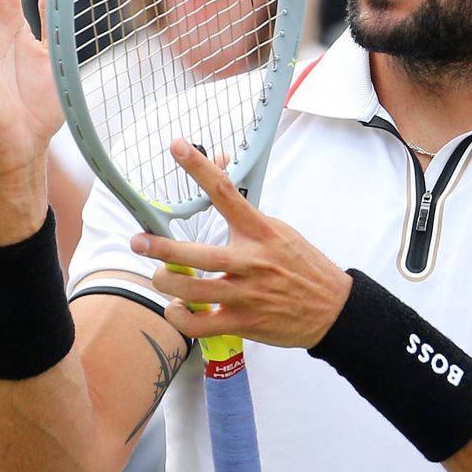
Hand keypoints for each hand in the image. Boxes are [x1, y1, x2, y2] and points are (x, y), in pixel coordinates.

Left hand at [131, 140, 351, 348]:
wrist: (333, 309)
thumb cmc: (303, 267)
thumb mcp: (280, 231)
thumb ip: (246, 211)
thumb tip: (222, 168)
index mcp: (261, 232)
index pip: (226, 193)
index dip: (199, 167)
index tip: (177, 147)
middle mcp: (253, 262)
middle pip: (199, 254)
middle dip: (162, 248)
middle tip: (139, 241)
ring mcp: (248, 295)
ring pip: (193, 292)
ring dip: (168, 284)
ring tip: (161, 277)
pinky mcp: (244, 323)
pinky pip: (200, 324)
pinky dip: (180, 316)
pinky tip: (177, 309)